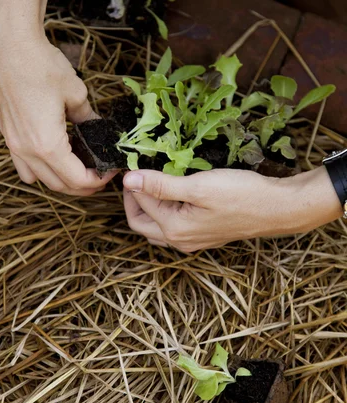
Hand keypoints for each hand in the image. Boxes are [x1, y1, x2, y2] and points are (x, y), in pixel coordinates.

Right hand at [0, 18, 113, 195]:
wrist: (8, 46)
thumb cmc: (41, 66)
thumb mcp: (75, 93)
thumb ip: (87, 117)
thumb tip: (95, 125)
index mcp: (47, 145)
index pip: (77, 180)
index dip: (98, 180)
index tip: (111, 170)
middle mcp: (28, 152)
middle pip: (59, 185)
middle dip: (84, 185)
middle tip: (101, 173)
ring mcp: (14, 145)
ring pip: (41, 179)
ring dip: (62, 181)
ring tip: (80, 168)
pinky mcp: (8, 135)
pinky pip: (24, 167)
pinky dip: (41, 171)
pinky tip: (54, 157)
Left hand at [123, 167, 341, 251]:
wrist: (276, 208)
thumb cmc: (240, 194)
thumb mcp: (197, 186)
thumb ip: (160, 185)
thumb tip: (128, 180)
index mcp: (173, 229)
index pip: (139, 204)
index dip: (133, 181)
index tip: (134, 161)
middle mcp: (179, 241)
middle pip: (141, 223)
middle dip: (134, 199)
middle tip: (139, 174)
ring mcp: (192, 241)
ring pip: (156, 227)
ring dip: (149, 207)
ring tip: (154, 182)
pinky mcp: (203, 236)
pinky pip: (172, 228)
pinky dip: (165, 212)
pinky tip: (174, 195)